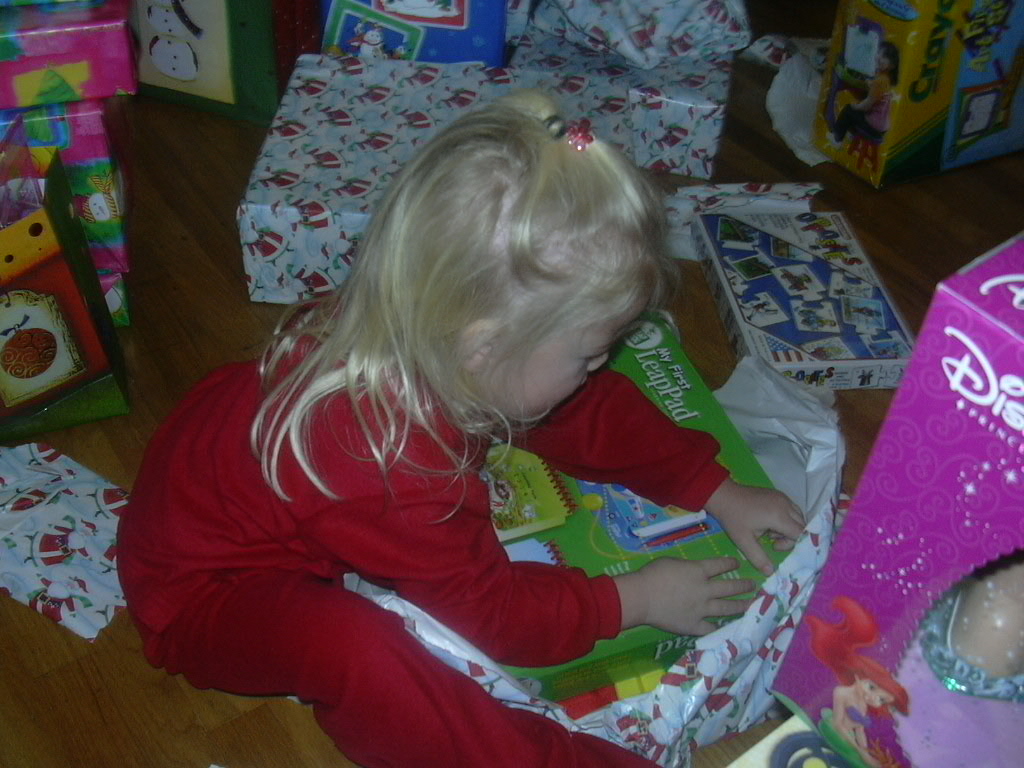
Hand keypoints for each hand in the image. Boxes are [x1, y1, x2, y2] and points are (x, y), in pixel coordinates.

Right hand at [614, 556, 754, 635]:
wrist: (642, 597)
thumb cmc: (653, 575)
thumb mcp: (671, 562)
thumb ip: (687, 567)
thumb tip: (692, 571)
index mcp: (699, 571)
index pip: (721, 565)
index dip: (731, 563)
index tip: (737, 563)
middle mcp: (705, 590)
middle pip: (730, 587)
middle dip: (743, 586)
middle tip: (753, 586)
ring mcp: (702, 609)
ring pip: (726, 608)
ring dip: (740, 606)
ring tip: (750, 605)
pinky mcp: (694, 625)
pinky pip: (710, 628)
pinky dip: (718, 628)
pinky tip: (725, 628)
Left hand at [704, 479, 804, 576]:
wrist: (723, 495)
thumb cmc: (733, 518)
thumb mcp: (744, 541)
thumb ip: (758, 558)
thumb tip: (770, 573)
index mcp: (779, 516)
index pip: (800, 533)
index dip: (792, 544)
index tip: (775, 547)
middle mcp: (785, 504)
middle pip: (802, 525)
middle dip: (791, 537)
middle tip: (772, 541)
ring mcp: (783, 497)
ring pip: (798, 517)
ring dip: (789, 528)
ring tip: (769, 532)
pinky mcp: (779, 494)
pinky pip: (791, 509)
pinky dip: (786, 519)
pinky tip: (769, 522)